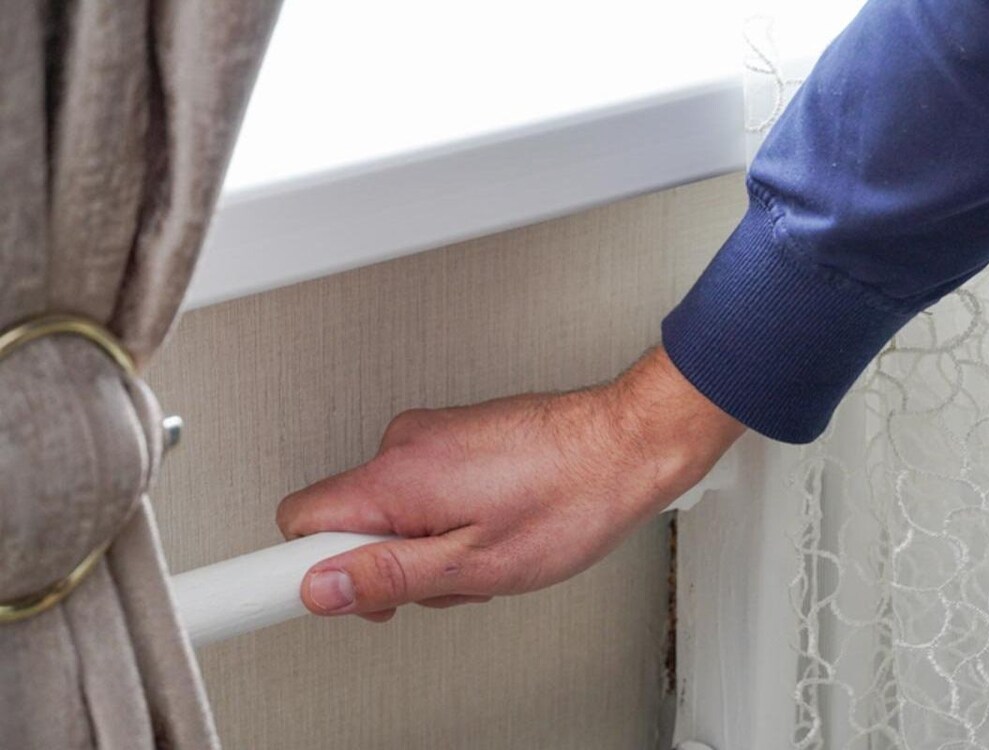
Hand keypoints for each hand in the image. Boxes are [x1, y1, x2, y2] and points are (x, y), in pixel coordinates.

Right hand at [275, 346, 743, 620]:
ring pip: (391, 512)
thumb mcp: (478, 564)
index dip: (295, 568)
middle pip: (349, 523)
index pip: (298, 521)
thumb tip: (321, 588)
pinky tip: (496, 526)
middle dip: (389, 565)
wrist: (628, 443)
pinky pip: (423, 491)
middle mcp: (404, 445)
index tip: (296, 597)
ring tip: (490, 548)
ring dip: (428, 546)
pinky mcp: (455, 437)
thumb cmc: (572, 496)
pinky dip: (448, 520)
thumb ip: (391, 577)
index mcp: (398, 475)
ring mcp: (430, 436)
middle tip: (450, 577)